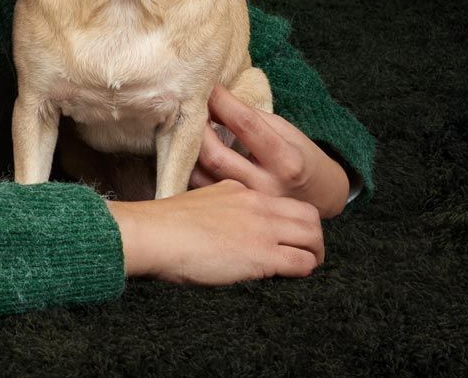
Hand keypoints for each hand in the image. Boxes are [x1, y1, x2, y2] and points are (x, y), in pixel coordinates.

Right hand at [105, 180, 323, 282]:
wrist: (153, 234)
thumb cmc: (163, 224)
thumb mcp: (197, 201)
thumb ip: (216, 208)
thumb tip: (220, 226)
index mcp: (239, 189)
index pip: (280, 201)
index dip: (289, 220)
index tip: (285, 235)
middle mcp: (256, 204)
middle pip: (308, 214)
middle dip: (313, 235)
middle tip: (306, 252)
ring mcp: (261, 228)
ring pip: (312, 236)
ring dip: (314, 253)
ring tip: (306, 266)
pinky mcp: (262, 255)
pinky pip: (301, 261)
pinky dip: (304, 270)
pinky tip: (292, 277)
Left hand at [186, 83, 349, 217]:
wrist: (319, 196)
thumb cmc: (300, 156)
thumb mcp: (285, 131)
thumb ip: (250, 119)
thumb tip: (213, 101)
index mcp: (286, 160)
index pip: (246, 125)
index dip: (222, 101)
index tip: (208, 87)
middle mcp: (267, 186)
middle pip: (217, 156)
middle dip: (197, 129)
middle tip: (189, 110)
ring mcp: (249, 204)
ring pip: (203, 175)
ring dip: (189, 149)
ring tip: (186, 129)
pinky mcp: (236, 214)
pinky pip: (203, 188)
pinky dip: (192, 168)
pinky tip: (190, 152)